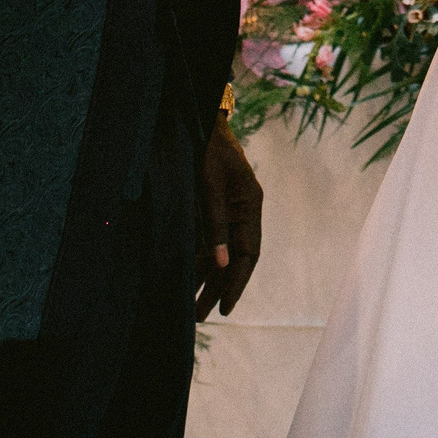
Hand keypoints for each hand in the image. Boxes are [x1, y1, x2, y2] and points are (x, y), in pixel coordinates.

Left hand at [193, 119, 264, 319]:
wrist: (200, 120)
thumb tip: (220, 263)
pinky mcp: (212, 209)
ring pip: (220, 254)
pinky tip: (186, 281)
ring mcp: (228, 211)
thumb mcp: (208, 184)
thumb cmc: (206, 148)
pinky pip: (207, 242)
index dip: (237, 283)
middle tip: (202, 317)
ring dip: (206, 280)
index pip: (249, 253)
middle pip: (234, 259)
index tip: (225, 308)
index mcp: (250, 205)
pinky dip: (198, 262)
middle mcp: (243, 212)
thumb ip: (215, 223)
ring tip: (192, 309)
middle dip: (218, 289)